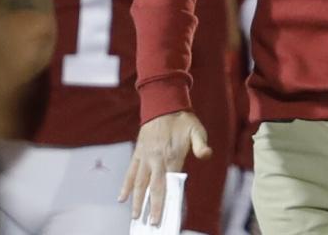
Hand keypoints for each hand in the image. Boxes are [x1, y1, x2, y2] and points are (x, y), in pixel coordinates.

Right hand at [119, 110, 211, 224]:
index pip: (170, 183)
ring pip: (139, 182)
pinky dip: (125, 185)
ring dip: (137, 200)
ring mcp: (145, 157)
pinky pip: (130, 172)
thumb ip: (201, 144)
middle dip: (152, 206)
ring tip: (136, 216)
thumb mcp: (197, 129)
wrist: (164, 104)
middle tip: (151, 223)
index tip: (165, 214)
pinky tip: (121, 198)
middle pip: (154, 187)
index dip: (168, 199)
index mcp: (171, 156)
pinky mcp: (138, 153)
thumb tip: (207, 155)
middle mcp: (156, 159)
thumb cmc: (183, 120)